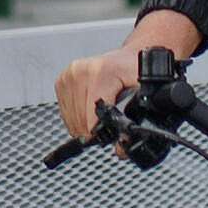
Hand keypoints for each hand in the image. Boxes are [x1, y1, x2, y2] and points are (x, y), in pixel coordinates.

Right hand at [58, 10, 205, 139]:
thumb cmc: (138, 73)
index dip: (100, 133)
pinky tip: (90, 110)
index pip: (91, 115)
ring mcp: (70, 74)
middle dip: (94, 130)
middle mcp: (81, 70)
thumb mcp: (145, 96)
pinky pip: (65, 112)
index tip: (109, 138)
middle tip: (109, 126)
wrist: (130, 56)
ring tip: (101, 115)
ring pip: (70, 119)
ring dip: (84, 124)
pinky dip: (77, 117)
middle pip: (80, 120)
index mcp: (101, 72)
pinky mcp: (62, 80)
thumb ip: (135, 124)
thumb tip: (121, 150)